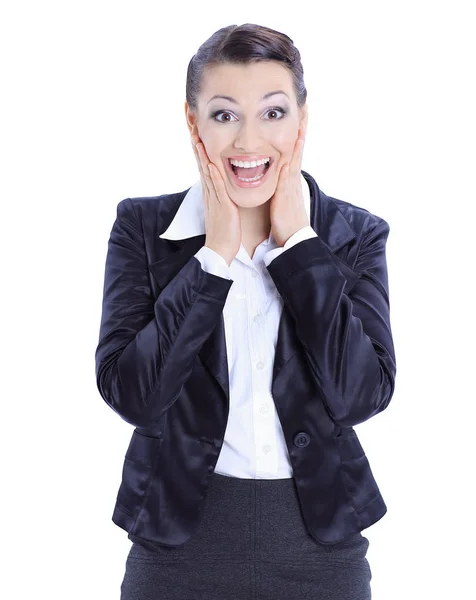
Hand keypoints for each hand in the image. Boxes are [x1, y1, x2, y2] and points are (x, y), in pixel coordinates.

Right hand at [190, 127, 241, 265]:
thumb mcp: (222, 207)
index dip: (199, 146)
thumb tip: (223, 183)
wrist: (220, 249)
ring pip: (206, 171)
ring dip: (201, 153)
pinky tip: (210, 163)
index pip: (203, 163)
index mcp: (210, 191)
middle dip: (196, 142)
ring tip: (196, 136)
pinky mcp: (221, 206)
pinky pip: (217, 188)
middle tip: (190, 123)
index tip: (195, 129)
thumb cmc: (224, 230)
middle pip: (201, 162)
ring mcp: (214, 198)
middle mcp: (209, 191)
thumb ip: (221, 193)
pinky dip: (213, 174)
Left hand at [269, 126, 308, 247]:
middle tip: (305, 107)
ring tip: (300, 121)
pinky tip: (291, 151)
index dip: (297, 132)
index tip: (299, 114)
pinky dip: (290, 160)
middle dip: (302, 128)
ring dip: (298, 140)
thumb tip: (279, 171)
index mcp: (290, 178)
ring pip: (295, 158)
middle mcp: (293, 178)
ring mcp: (291, 185)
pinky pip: (287, 175)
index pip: (294, 150)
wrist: (294, 238)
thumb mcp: (284, 197)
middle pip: (298, 148)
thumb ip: (282, 183)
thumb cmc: (286, 219)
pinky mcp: (286, 194)